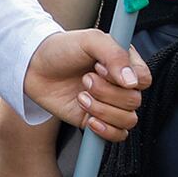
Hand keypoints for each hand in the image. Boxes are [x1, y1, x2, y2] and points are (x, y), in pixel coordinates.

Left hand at [22, 29, 149, 139]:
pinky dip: (105, 130)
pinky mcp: (97, 121)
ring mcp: (110, 104)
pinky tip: (89, 118)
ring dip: (102, 110)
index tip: (100, 67)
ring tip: (81, 96)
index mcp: (124, 63)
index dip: (126, 78)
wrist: (33, 68)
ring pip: (128, 120)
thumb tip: (132, 82)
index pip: (144, 79)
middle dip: (107, 92)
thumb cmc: (61, 49)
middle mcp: (120, 85)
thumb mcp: (89, 40)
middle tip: (85, 79)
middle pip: (134, 101)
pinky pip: (118, 135)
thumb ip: (114, 55)